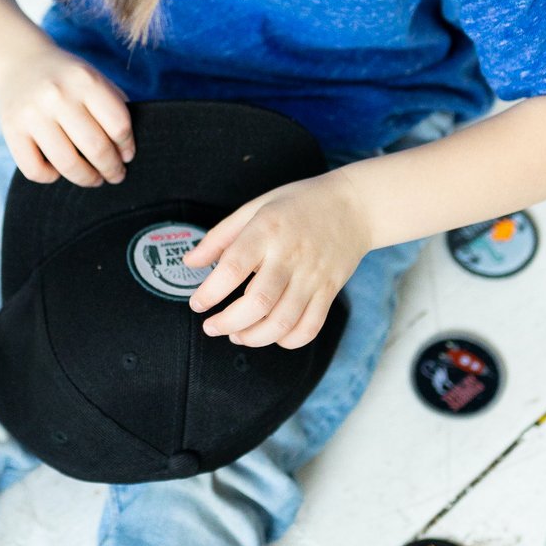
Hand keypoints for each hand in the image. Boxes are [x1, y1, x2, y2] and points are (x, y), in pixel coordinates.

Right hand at [0, 41, 135, 186]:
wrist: (19, 61)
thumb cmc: (67, 80)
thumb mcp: (94, 79)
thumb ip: (114, 108)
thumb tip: (126, 153)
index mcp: (84, 79)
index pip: (119, 125)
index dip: (127, 147)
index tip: (126, 156)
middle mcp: (56, 94)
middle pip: (97, 149)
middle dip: (112, 169)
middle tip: (115, 175)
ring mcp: (31, 113)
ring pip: (68, 165)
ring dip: (87, 179)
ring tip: (94, 178)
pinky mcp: (11, 130)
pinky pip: (36, 171)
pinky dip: (51, 177)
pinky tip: (58, 169)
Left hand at [183, 171, 374, 347]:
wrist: (354, 205)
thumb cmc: (299, 204)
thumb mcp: (256, 207)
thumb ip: (220, 237)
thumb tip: (190, 263)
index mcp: (267, 231)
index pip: (234, 268)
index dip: (210, 292)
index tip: (197, 304)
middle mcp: (291, 256)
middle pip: (258, 303)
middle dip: (228, 323)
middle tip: (212, 327)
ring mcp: (313, 276)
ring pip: (282, 322)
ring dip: (254, 337)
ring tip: (238, 335)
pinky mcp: (329, 291)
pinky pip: (309, 327)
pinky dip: (287, 341)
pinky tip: (271, 335)